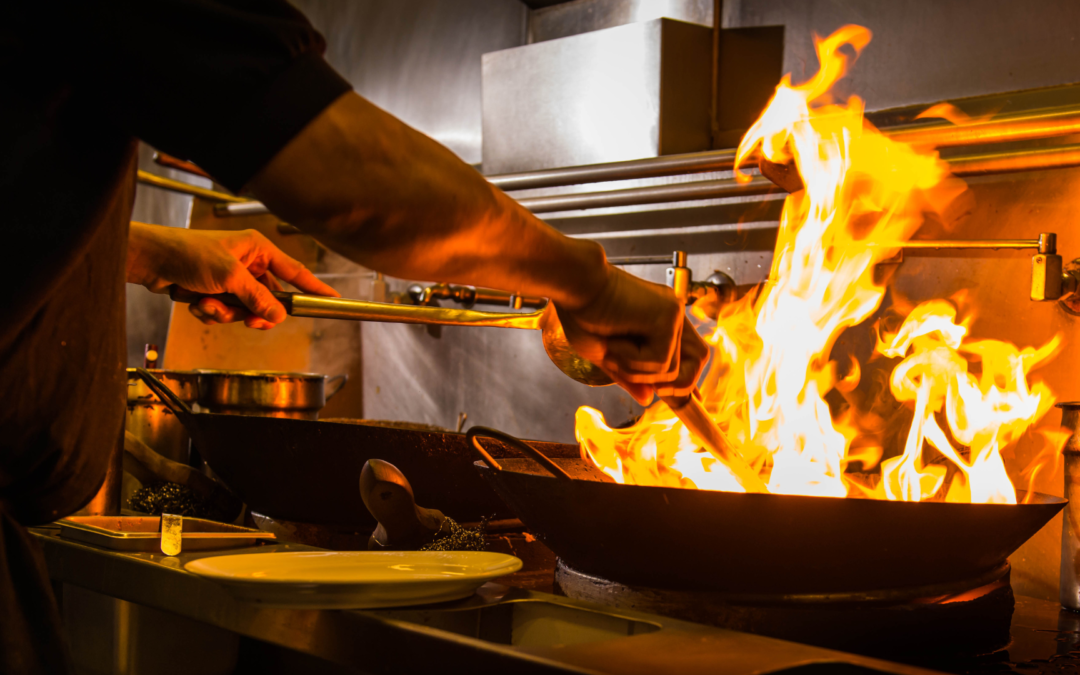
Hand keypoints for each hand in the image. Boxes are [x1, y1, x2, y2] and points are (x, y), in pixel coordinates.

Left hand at [127, 223, 338, 329]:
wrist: (150, 260)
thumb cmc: (187, 253)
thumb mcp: (228, 276)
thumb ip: (257, 298)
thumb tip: (279, 315)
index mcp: (257, 249)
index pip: (295, 271)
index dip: (314, 287)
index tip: (333, 299)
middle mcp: (247, 263)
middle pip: (269, 299)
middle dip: (253, 311)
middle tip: (250, 320)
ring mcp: (231, 279)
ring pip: (245, 310)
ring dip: (226, 312)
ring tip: (207, 302)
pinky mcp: (216, 292)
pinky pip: (226, 313)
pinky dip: (211, 312)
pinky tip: (196, 301)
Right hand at [554, 266, 708, 404]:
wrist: (572, 286)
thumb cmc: (581, 314)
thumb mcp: (605, 354)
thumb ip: (628, 376)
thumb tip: (648, 399)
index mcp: (661, 320)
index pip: (690, 354)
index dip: (688, 381)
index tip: (690, 400)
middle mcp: (672, 316)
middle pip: (697, 362)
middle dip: (674, 385)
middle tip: (643, 383)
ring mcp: (673, 315)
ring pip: (673, 372)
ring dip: (636, 370)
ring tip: (612, 348)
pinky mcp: (669, 318)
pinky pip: (660, 364)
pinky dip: (632, 361)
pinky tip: (614, 338)